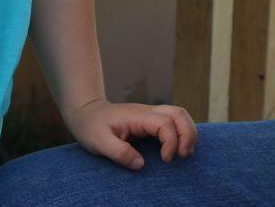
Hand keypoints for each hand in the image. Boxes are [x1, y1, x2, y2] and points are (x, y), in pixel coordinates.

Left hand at [65, 99, 197, 170]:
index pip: (165, 123)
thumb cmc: (91, 127)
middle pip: (179, 113)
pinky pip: (174, 121)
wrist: (86, 113)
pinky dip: (182, 133)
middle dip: (188, 135)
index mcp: (137, 116)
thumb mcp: (98, 142)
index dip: (171, 142)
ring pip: (180, 115)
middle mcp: (147, 112)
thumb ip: (119, 152)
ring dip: (188, 133)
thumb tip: (140, 164)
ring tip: (185, 154)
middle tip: (183, 156)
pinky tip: (179, 149)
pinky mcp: (151, 120)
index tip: (165, 160)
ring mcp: (150, 114)